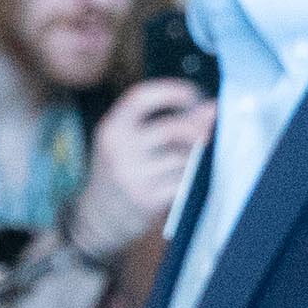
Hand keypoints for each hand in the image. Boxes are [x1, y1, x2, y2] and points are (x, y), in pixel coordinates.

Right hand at [68, 79, 211, 261]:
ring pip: (183, 157)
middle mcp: (119, 149)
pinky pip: (183, 180)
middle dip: (197, 127)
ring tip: (189, 160)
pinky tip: (186, 178)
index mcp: (112, 128)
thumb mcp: (125, 140)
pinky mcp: (148, 200)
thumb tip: (210, 107)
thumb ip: (161, 121)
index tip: (194, 94)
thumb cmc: (119, 171)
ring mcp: (133, 176)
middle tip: (208, 130)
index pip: (141, 97)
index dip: (172, 91)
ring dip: (194, 157)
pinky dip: (191, 177)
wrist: (97, 217)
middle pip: (172, 128)